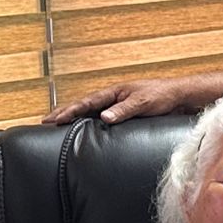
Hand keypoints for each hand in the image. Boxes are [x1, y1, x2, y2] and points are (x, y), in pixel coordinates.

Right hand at [43, 78, 193, 126]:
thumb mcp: (143, 103)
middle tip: (44, 121)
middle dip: (63, 112)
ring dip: (73, 117)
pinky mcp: (123, 114)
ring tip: (56, 126)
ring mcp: (116, 105)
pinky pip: (100, 117)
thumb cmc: (162, 96)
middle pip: (82, 105)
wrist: (179, 97)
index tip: (52, 119)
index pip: (86, 102)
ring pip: (89, 111)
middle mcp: (112, 98)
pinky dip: (87, 121)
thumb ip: (124, 110)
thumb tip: (104, 117)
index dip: (68, 111)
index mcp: (114, 92)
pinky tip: (82, 130)